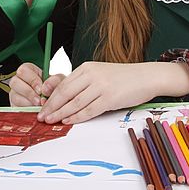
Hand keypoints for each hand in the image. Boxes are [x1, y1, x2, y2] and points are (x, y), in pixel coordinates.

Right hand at [9, 62, 62, 106]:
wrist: (53, 103)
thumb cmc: (54, 88)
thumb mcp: (57, 82)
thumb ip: (54, 81)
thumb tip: (45, 89)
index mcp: (28, 71)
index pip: (23, 70)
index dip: (32, 80)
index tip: (41, 89)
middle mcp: (18, 81)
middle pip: (14, 82)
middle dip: (29, 92)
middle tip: (39, 100)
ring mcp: (15, 94)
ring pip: (14, 96)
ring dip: (28, 102)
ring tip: (38, 106)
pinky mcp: (15, 106)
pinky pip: (15, 108)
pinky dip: (26, 110)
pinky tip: (34, 112)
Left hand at [37, 61, 188, 124]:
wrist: (146, 76)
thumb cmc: (123, 78)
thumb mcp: (100, 74)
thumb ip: (84, 82)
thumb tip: (65, 98)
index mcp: (87, 68)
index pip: (63, 84)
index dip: (50, 98)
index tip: (42, 107)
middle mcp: (92, 75)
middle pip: (65, 93)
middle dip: (51, 107)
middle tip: (42, 117)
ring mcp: (101, 86)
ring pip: (75, 103)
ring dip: (61, 114)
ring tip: (51, 121)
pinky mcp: (110, 97)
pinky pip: (89, 110)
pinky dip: (77, 117)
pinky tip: (68, 121)